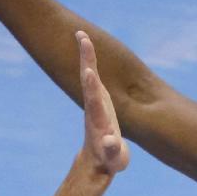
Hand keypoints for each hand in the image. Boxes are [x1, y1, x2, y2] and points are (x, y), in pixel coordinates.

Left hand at [77, 31, 129, 174]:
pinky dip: (91, 60)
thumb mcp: (115, 159)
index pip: (94, 101)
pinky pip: (94, 76)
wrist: (97, 160)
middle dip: (87, 61)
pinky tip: (87, 44)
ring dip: (87, 56)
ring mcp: (96, 102)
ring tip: (82, 35)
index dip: (93, 87)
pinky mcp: (99, 99)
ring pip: (90, 76)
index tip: (90, 71)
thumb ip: (113, 149)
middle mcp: (94, 107)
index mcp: (98, 120)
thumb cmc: (109, 160)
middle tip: (83, 39)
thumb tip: (109, 140)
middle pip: (89, 82)